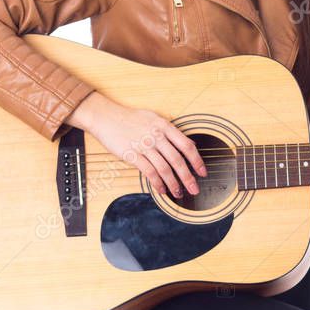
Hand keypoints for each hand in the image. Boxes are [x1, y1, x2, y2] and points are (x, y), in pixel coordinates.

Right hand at [74, 94, 206, 197]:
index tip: (202, 172)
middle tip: (194, 189)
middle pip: (177, 160)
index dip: (197, 161)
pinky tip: (162, 190)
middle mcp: (157, 136)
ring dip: (173, 183)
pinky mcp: (132, 155)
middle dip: (188, 177)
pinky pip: (148, 172)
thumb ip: (171, 131)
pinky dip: (157, 183)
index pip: (186, 146)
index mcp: (165, 126)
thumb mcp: (154, 118)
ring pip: (164, 169)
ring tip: (179, 193)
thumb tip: (188, 144)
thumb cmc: (131, 118)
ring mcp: (144, 146)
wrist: (107, 117)